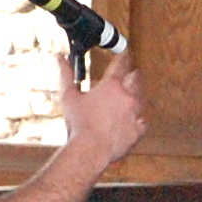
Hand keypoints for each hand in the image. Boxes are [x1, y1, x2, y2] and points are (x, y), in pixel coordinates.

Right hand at [60, 52, 146, 167]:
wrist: (90, 150)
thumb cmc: (78, 124)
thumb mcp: (68, 96)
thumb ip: (66, 74)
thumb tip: (60, 57)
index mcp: (111, 86)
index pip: (121, 64)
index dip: (123, 56)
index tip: (125, 52)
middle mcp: (127, 97)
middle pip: (136, 79)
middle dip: (133, 75)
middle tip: (131, 73)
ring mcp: (135, 114)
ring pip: (140, 99)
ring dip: (135, 96)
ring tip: (130, 97)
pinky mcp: (137, 130)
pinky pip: (142, 122)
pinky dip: (137, 120)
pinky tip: (133, 121)